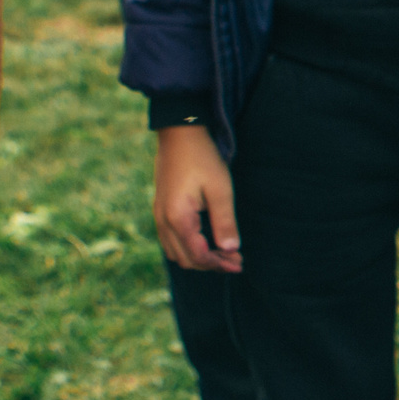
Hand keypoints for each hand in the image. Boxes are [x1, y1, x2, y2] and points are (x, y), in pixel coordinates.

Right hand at [153, 125, 240, 273]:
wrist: (180, 135)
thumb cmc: (202, 159)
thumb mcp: (220, 189)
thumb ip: (224, 221)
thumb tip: (230, 249)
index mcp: (178, 218)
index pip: (197, 255)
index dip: (219, 264)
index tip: (239, 263)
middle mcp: (163, 222)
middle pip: (185, 258)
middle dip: (211, 264)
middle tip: (236, 260)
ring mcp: (159, 217)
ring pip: (176, 252)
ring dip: (200, 257)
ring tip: (225, 253)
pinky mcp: (161, 210)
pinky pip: (171, 240)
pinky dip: (189, 247)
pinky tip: (208, 241)